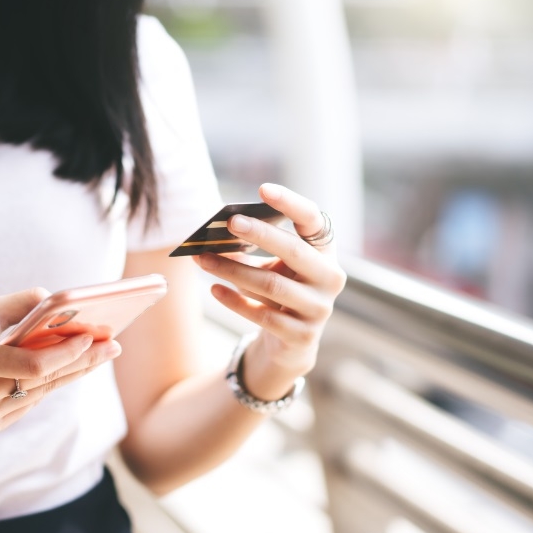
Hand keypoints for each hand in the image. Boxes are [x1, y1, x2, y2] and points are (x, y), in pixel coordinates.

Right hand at [0, 288, 121, 436]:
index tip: (92, 337)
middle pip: (44, 381)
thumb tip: (59, 300)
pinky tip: (62, 369)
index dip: (65, 352)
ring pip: (40, 394)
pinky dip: (44, 386)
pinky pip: (27, 404)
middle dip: (82, 361)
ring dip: (69, 373)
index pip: (32, 365)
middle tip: (113, 345)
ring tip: (99, 353)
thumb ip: (18, 305)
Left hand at [193, 184, 346, 393]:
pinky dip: (235, 301)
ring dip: (234, 270)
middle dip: (261, 234)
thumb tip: (212, 236)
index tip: (262, 189)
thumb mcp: (268, 266)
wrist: (290, 343)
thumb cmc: (277, 290)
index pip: (313, 220)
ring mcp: (319, 308)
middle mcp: (330, 277)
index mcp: (324, 251)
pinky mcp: (302, 335)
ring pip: (272, 284)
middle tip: (229, 222)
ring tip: (202, 259)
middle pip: (294, 250)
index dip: (290, 203)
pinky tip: (214, 289)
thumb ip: (248, 250)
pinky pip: (264, 316)